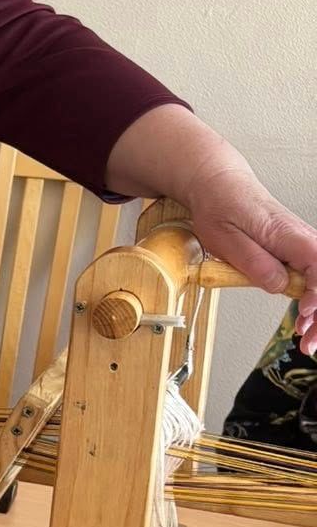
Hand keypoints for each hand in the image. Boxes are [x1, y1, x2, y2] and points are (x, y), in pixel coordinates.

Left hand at [185, 167, 316, 355]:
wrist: (218, 186)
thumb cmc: (220, 207)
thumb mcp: (227, 239)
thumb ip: (256, 264)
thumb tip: (280, 286)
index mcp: (290, 235)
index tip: (305, 313)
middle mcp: (303, 240)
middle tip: (309, 340)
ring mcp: (301, 248)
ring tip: (307, 339)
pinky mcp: (294, 254)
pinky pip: (312, 280)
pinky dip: (312, 302)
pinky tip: (304, 319)